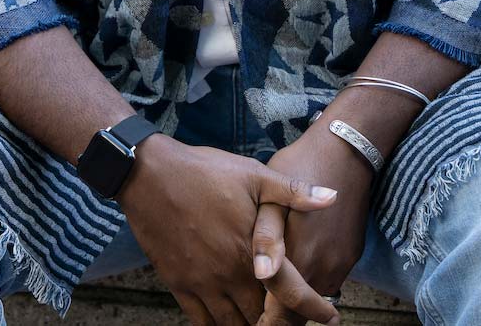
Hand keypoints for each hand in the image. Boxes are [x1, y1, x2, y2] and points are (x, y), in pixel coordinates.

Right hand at [119, 135, 341, 325]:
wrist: (148, 174)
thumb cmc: (202, 171)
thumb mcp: (252, 175)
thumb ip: (293, 192)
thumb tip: (332, 197)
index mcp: (252, 251)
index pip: (291, 295)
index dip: (312, 311)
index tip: (329, 317)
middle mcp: (229, 274)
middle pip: (262, 318)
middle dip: (278, 322)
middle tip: (287, 319)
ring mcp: (202, 282)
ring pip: (233, 325)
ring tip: (262, 323)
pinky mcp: (178, 283)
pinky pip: (201, 322)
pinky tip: (227, 323)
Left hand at [249, 129, 374, 325]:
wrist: (346, 151)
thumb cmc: (301, 168)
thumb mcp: (272, 196)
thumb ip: (266, 239)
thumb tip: (261, 274)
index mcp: (302, 260)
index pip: (282, 316)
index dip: (261, 322)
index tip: (244, 319)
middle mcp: (325, 270)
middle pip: (298, 314)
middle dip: (275, 314)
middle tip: (250, 306)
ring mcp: (341, 265)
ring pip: (312, 297)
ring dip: (292, 299)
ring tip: (264, 290)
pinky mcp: (349, 256)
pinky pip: (325, 281)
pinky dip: (308, 282)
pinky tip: (291, 265)